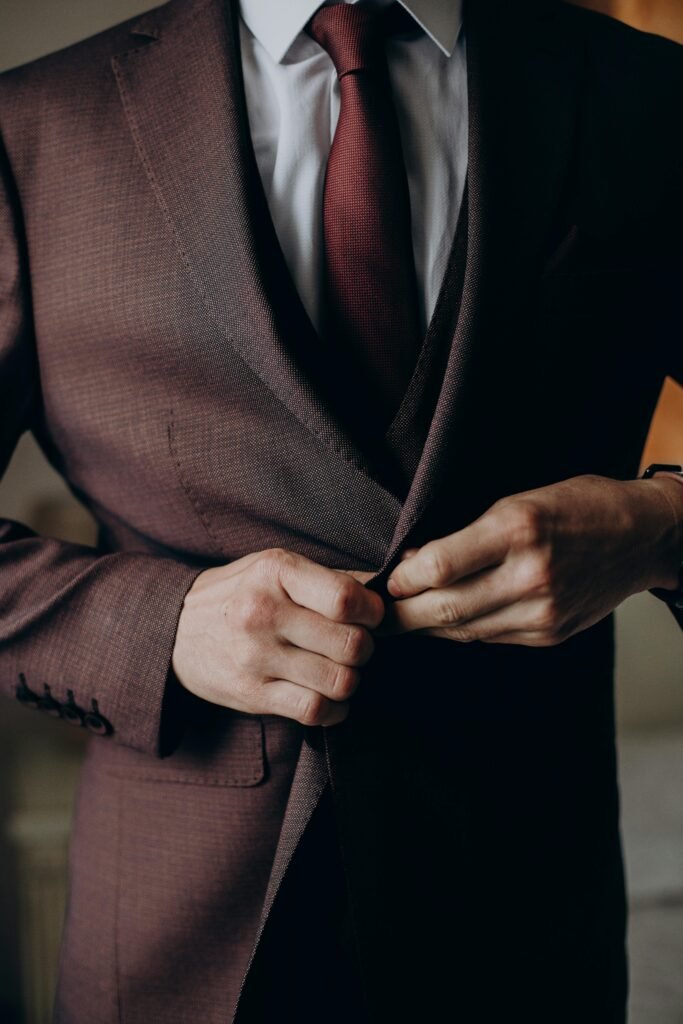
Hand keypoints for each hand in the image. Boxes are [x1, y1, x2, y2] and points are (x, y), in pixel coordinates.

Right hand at [172, 548, 384, 724]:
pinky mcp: (252, 694)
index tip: (369, 616)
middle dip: (365, 648)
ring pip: (339, 681)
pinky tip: (328, 695)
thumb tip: (389, 585)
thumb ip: (332, 578)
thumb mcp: (277, 569)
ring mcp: (255, 657)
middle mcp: (262, 613)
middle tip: (354, 645)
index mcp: (275, 572)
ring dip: (350, 679)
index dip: (372, 612)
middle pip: (351, 644)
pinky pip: (315, 711)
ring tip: (339, 668)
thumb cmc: (243, 594)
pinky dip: (334, 708)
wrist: (176, 630)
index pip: (346, 599)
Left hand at [379, 474, 682, 646]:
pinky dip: (461, 630)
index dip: (403, 578)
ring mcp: (543, 610)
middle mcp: (531, 574)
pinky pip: (489, 637)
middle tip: (375, 616)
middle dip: (402, 615)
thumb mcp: (520, 500)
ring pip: (463, 629)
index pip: (440, 564)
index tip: (386, 579)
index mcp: (519, 528)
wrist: (641, 537)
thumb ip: (468, 535)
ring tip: (403, 618)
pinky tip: (446, 621)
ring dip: (427, 626)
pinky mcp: (550, 634)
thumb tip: (415, 563)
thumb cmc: (577, 506)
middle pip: (445, 607)